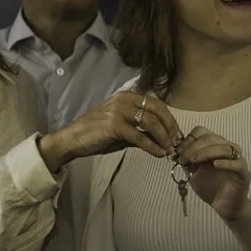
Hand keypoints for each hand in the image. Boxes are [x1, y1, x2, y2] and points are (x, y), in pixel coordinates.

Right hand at [42, 90, 183, 170]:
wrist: (73, 139)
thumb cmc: (97, 134)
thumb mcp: (123, 129)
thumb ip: (142, 130)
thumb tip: (163, 140)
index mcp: (128, 96)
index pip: (157, 105)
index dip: (170, 120)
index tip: (177, 135)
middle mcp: (125, 99)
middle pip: (158, 111)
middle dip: (171, 128)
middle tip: (176, 143)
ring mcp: (119, 110)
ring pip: (151, 123)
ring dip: (164, 138)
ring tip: (169, 151)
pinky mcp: (114, 125)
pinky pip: (140, 137)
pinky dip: (152, 146)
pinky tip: (158, 154)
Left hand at [176, 126, 250, 221]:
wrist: (224, 206)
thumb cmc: (211, 188)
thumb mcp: (193, 173)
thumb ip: (188, 162)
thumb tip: (176, 152)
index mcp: (214, 145)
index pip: (202, 132)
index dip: (189, 139)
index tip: (178, 151)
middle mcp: (227, 148)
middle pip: (211, 138)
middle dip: (193, 147)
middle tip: (182, 158)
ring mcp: (237, 159)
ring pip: (223, 148)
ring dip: (205, 152)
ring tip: (193, 161)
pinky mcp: (243, 172)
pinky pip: (237, 163)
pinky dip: (225, 163)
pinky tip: (214, 165)